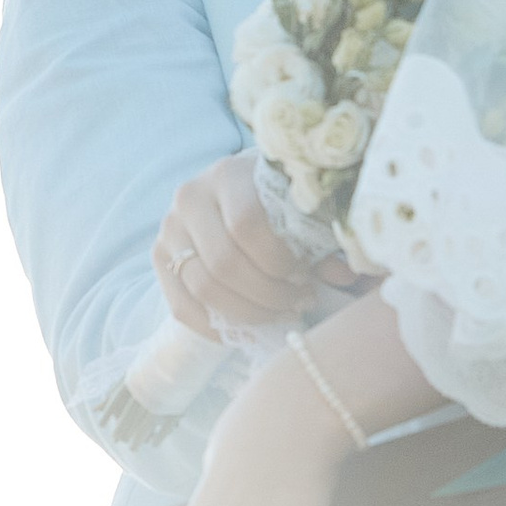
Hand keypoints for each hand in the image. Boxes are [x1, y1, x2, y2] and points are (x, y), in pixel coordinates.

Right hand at [154, 152, 326, 337]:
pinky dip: (218, 329)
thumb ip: (321, 241)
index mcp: (227, 175)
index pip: (247, 226)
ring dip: (248, 313)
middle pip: (224, 263)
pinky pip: (183, 309)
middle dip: (267, 295)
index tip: (305, 276)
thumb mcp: (298, 209)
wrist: (232, 192)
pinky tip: (249, 329)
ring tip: (279, 313)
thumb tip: (346, 276)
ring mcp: (169, 229)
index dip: (279, 261)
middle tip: (297, 303)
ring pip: (203, 288)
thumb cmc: (274, 201)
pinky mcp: (159, 259)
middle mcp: (189, 197)